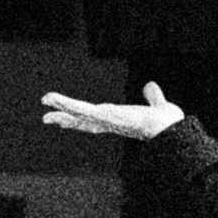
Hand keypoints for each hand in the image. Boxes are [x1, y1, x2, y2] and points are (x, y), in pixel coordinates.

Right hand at [41, 78, 185, 143]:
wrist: (171, 131)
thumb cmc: (167, 125)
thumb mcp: (158, 106)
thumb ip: (153, 97)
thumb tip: (151, 87)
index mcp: (119, 120)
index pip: (95, 120)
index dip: (80, 120)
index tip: (67, 120)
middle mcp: (110, 122)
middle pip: (82, 121)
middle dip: (65, 119)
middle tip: (47, 118)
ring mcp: (105, 119)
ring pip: (79, 113)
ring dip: (62, 108)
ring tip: (46, 101)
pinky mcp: (105, 115)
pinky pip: (82, 109)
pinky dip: (67, 104)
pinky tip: (54, 99)